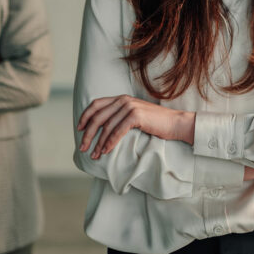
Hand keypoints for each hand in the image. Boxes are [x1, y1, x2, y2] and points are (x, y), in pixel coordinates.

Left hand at [77, 95, 194, 159]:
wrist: (175, 123)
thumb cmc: (155, 123)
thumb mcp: (134, 117)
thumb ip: (119, 117)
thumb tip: (102, 129)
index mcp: (121, 98)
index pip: (96, 104)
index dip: (85, 117)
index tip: (79, 129)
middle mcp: (123, 100)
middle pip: (98, 117)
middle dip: (88, 134)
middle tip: (83, 147)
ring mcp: (130, 106)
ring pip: (106, 127)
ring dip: (98, 143)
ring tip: (94, 155)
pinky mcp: (136, 115)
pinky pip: (117, 131)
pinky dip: (109, 142)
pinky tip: (105, 151)